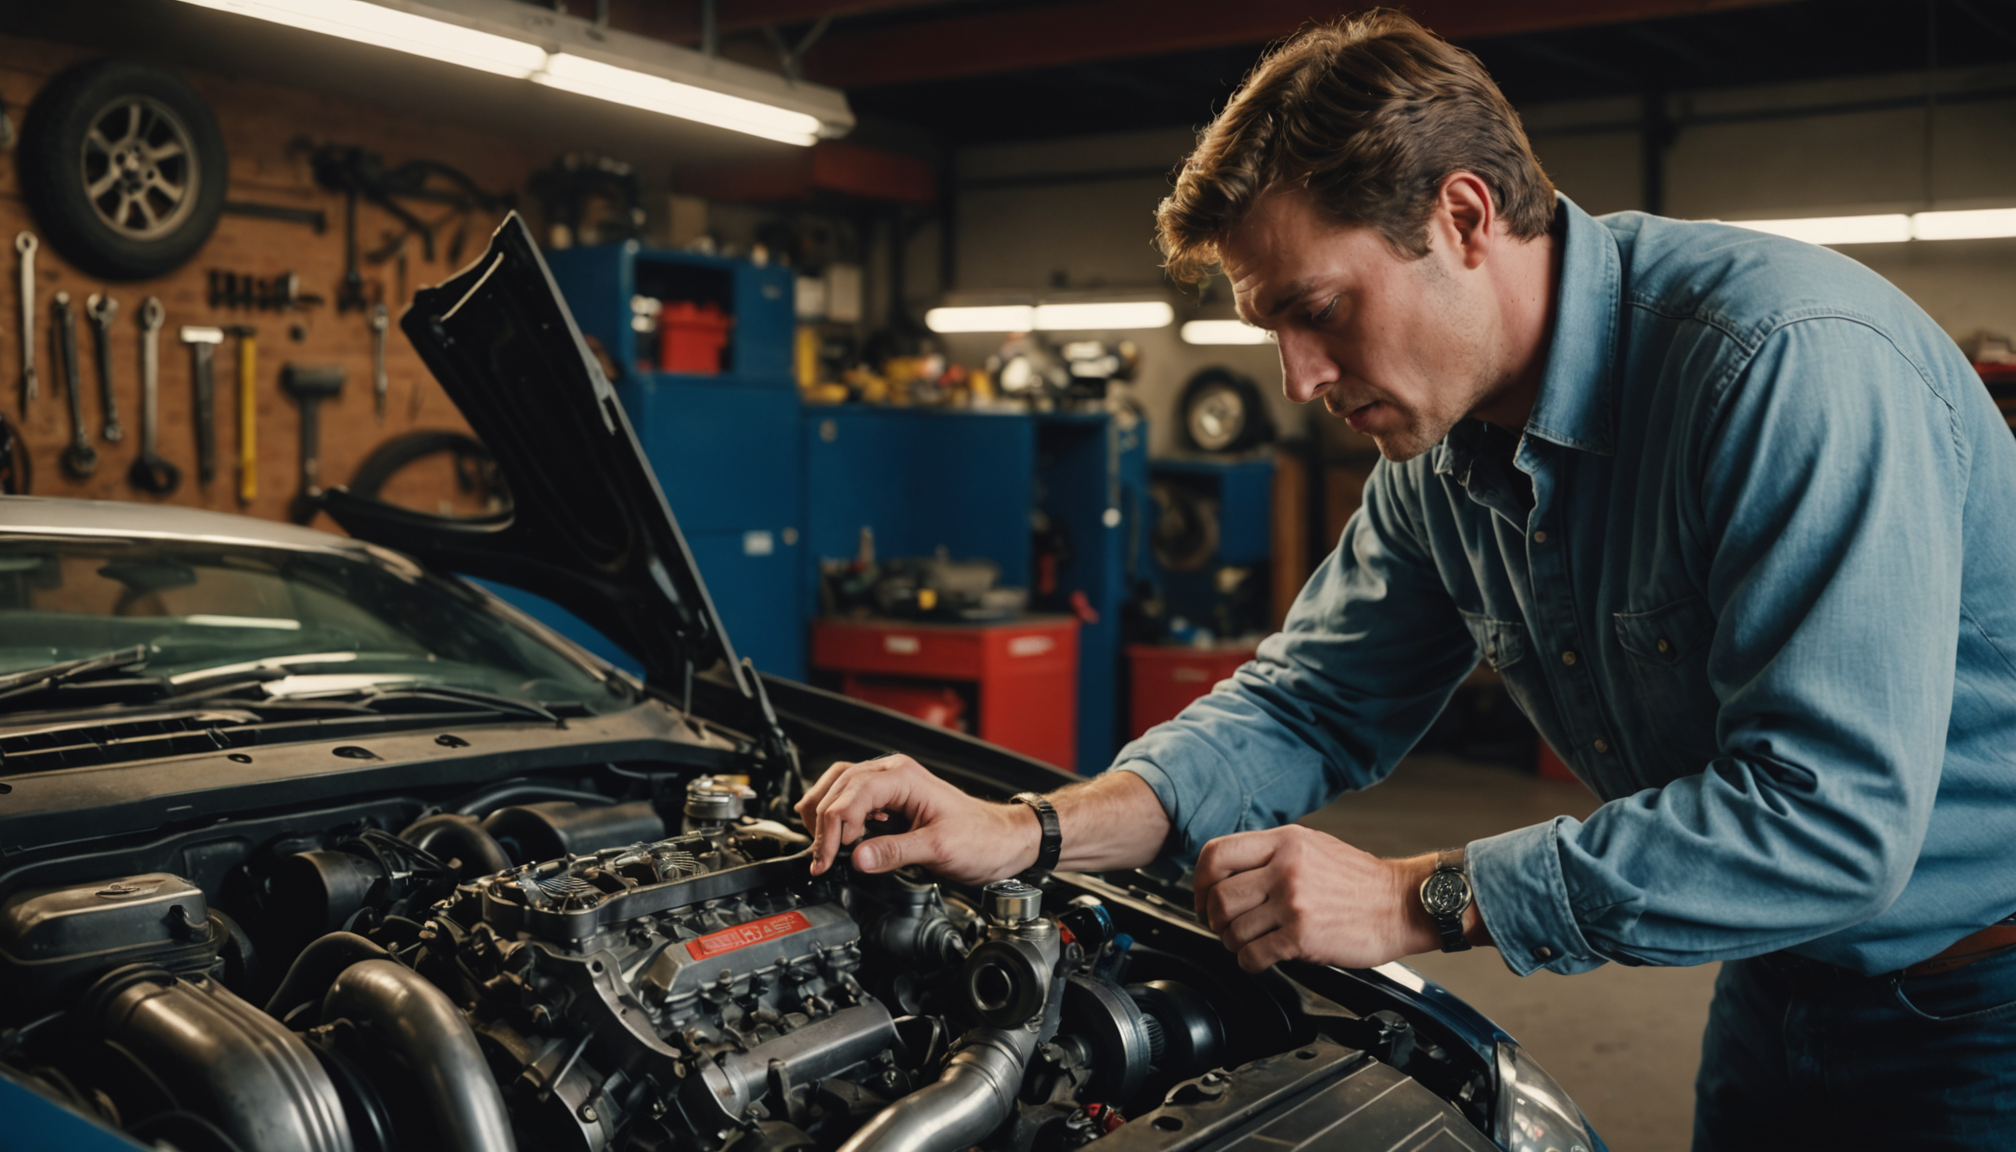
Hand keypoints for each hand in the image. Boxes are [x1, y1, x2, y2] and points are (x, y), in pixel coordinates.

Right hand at [795, 753, 1038, 882]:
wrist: (1005, 840)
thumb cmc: (983, 838)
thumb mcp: (939, 848)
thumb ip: (895, 852)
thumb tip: (857, 858)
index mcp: (903, 777)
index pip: (850, 796)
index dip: (832, 829)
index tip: (827, 859)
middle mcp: (894, 774)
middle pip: (837, 786)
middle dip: (822, 824)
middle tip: (821, 859)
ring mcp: (891, 785)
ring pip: (838, 787)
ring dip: (822, 815)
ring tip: (821, 847)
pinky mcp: (891, 802)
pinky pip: (851, 800)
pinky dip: (836, 817)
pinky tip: (835, 838)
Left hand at [1194, 826, 1447, 971]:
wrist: (1401, 904)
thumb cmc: (1360, 880)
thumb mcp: (1313, 846)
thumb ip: (1272, 853)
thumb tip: (1230, 870)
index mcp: (1285, 842)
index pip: (1217, 854)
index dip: (1199, 881)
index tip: (1202, 896)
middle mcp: (1285, 869)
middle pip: (1219, 896)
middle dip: (1214, 917)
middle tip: (1224, 926)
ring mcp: (1293, 903)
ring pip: (1232, 928)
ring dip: (1232, 942)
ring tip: (1247, 942)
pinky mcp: (1302, 937)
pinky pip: (1252, 954)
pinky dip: (1249, 962)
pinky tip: (1260, 958)